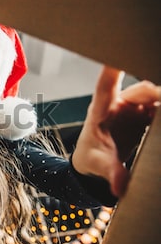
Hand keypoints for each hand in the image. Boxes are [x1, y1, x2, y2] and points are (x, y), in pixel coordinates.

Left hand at [72, 66, 159, 196]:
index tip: (118, 55)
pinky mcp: (143, 116)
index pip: (106, 86)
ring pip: (154, 97)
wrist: (92, 164)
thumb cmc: (89, 159)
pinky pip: (159, 107)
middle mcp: (118, 105)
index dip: (112, 69)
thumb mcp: (96, 165)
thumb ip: (110, 173)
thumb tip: (119, 187)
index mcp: (101, 111)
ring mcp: (132, 109)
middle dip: (159, 92)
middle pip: (142, 90)